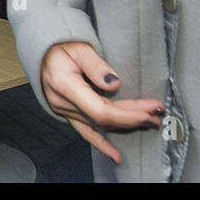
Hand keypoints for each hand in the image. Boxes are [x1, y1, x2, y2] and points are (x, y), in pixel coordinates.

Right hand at [39, 42, 164, 164]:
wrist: (42, 49)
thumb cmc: (60, 45)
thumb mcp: (79, 47)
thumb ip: (96, 66)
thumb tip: (115, 84)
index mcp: (65, 86)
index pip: (100, 110)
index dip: (126, 115)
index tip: (148, 111)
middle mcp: (63, 103)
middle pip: (104, 118)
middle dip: (133, 117)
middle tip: (157, 113)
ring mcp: (64, 111)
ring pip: (99, 125)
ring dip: (125, 125)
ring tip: (149, 121)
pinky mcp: (69, 113)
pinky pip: (87, 132)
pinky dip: (102, 143)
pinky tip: (116, 155)